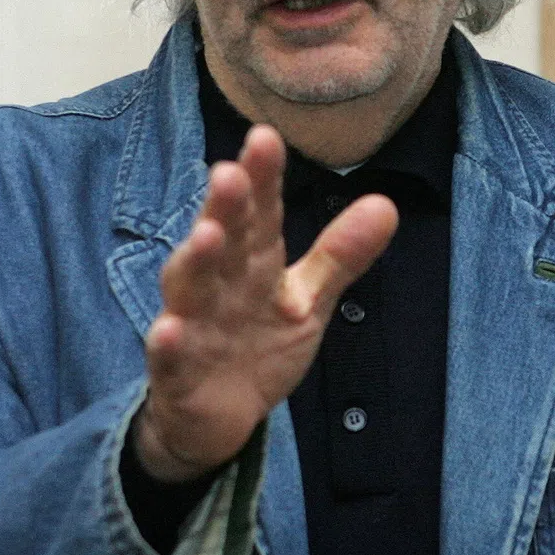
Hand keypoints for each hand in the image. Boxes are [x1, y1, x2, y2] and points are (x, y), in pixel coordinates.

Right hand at [132, 124, 397, 481]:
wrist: (217, 417)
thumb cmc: (258, 341)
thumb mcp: (307, 299)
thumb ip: (340, 254)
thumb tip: (387, 204)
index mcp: (253, 260)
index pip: (260, 212)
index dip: (262, 177)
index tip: (265, 137)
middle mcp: (218, 282)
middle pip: (223, 238)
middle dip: (226, 206)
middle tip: (230, 172)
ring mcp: (193, 324)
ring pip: (189, 286)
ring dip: (195, 260)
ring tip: (206, 234)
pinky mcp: (176, 373)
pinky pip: (168, 356)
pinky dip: (167, 343)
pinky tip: (168, 329)